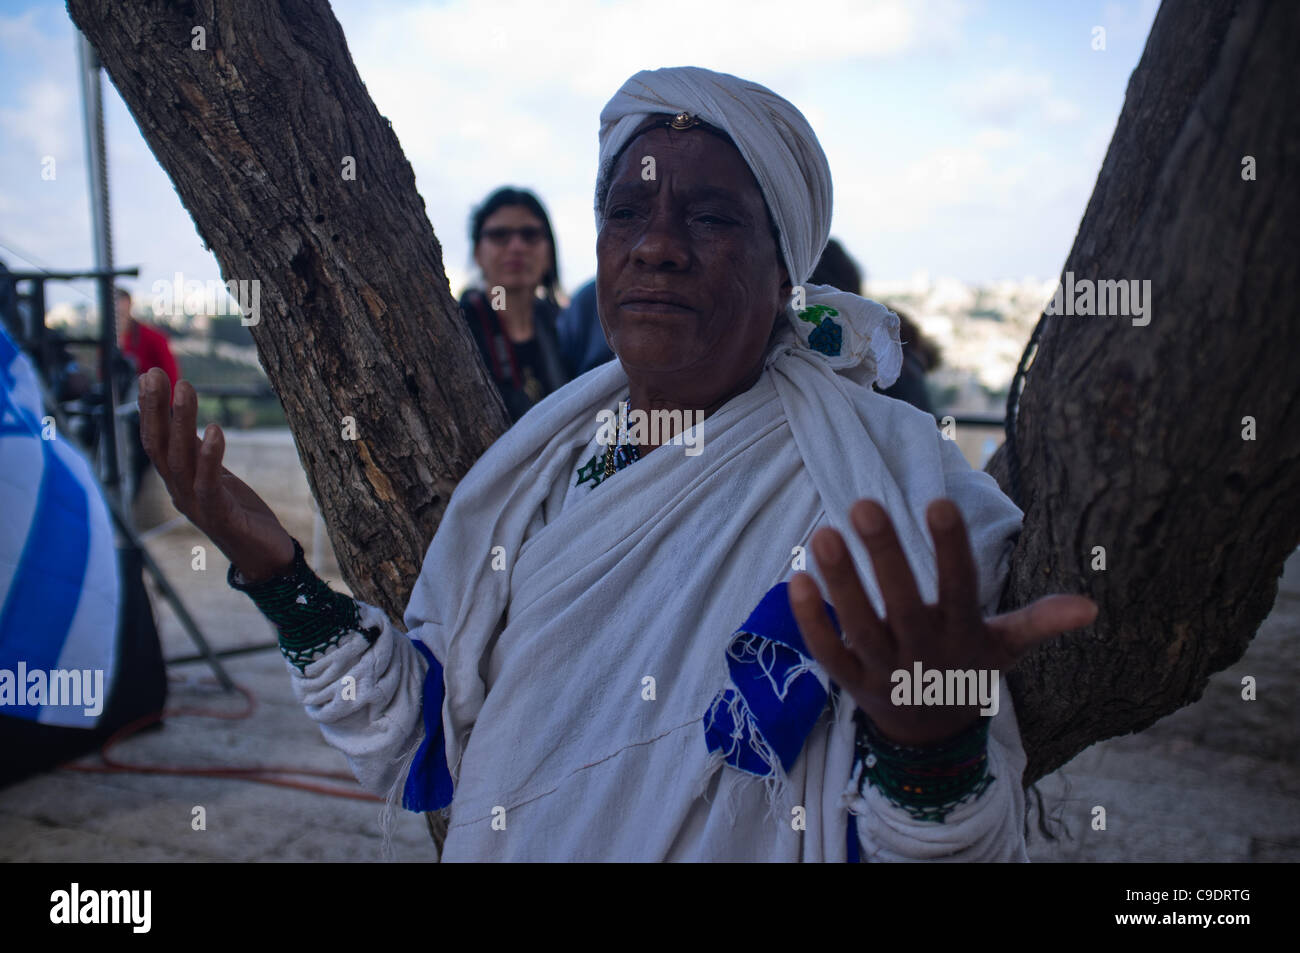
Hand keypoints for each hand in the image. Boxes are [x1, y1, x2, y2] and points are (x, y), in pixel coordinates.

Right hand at [137, 367, 295, 582]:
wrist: (265, 558)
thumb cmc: (241, 514)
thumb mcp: (216, 475)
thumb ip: (199, 451)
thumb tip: (183, 416)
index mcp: (178, 481)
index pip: (156, 441)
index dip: (150, 409)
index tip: (150, 375)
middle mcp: (179, 492)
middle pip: (159, 446)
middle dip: (155, 408)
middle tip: (155, 373)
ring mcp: (196, 505)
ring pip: (180, 460)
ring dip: (181, 422)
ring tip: (184, 388)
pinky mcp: (220, 516)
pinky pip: (208, 483)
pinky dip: (210, 456)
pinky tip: (214, 430)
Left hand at [790, 498, 1096, 746]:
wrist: (932, 739)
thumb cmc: (967, 670)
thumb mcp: (1006, 648)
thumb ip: (1040, 621)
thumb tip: (1092, 606)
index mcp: (962, 635)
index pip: (960, 587)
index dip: (952, 547)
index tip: (938, 502)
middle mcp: (922, 652)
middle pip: (903, 602)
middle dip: (884, 555)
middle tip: (864, 502)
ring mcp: (884, 669)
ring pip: (860, 625)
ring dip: (840, 582)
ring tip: (823, 532)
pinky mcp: (850, 681)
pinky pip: (827, 652)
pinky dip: (811, 621)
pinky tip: (795, 579)